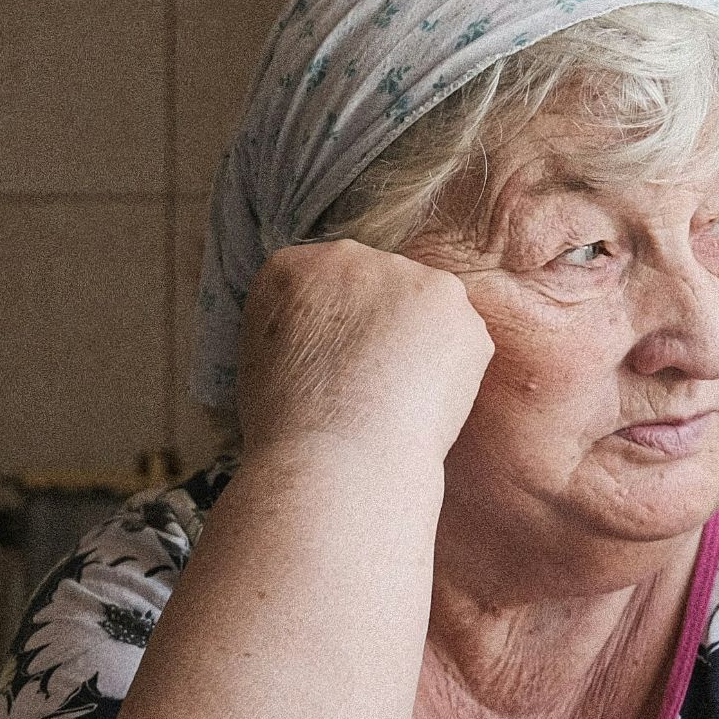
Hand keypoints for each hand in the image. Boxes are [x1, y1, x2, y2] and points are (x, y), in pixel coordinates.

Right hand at [233, 239, 494, 459]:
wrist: (337, 462)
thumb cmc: (291, 435)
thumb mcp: (259, 366)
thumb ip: (296, 329)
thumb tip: (333, 337)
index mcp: (288, 269)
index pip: (320, 285)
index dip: (333, 334)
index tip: (335, 371)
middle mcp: (344, 256)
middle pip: (374, 285)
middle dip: (379, 328)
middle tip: (375, 386)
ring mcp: (402, 272)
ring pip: (422, 303)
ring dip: (420, 341)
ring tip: (399, 397)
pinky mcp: (449, 298)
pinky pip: (459, 329)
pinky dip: (453, 364)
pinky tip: (429, 399)